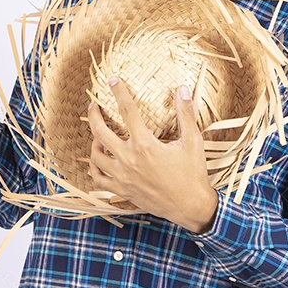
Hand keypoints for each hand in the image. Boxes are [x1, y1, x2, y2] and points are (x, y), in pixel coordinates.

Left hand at [88, 77, 218, 232]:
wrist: (190, 207)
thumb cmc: (193, 174)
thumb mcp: (193, 142)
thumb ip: (185, 114)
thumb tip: (182, 89)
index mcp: (145, 145)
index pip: (127, 111)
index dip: (119, 92)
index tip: (113, 80)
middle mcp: (129, 160)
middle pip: (100, 132)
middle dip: (94, 114)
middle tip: (94, 105)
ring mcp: (123, 177)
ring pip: (96, 155)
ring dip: (94, 141)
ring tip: (98, 133)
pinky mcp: (122, 190)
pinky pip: (98, 178)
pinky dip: (94, 166)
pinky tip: (99, 158)